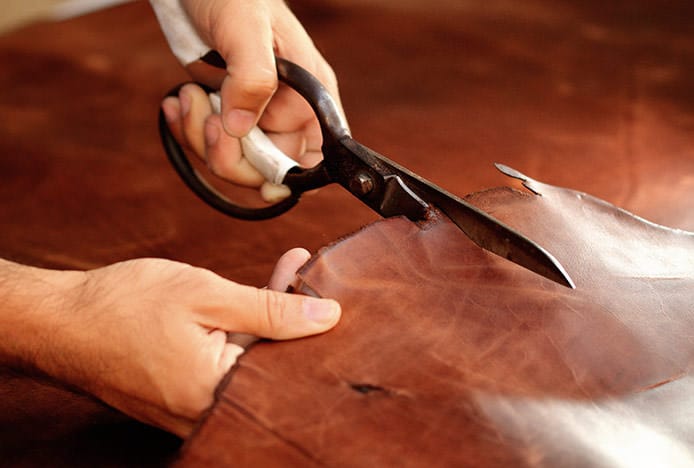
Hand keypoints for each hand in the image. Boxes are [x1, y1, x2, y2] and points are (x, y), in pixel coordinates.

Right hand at [0, 250, 339, 436]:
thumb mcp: (207, 295)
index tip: (320, 283)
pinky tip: (250, 300)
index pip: (289, 362)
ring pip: (249, 361)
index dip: (309, 318)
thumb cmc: (123, 305)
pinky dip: (240, 332)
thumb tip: (326, 316)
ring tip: (283, 274)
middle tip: (300, 271)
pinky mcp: (181, 399)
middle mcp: (206, 413)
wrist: (59, 321)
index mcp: (216, 394)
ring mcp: (192, 410)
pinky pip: (225, 366)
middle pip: (271, 362)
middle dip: (290, 313)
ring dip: (267, 317)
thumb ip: (271, 309)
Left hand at [158, 0, 343, 200]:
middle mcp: (287, 111)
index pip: (313, 158)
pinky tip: (178, 101)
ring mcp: (254, 115)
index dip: (291, 178)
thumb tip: (243, 128)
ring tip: (189, 95)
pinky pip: (207, 145)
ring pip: (232, 161)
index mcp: (310, 96)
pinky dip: (187, 130)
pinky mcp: (224, 113)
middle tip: (206, 115)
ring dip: (200, 136)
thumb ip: (253, 77)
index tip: (263, 183)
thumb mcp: (246, 28)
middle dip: (228, 153)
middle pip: (267, 169)